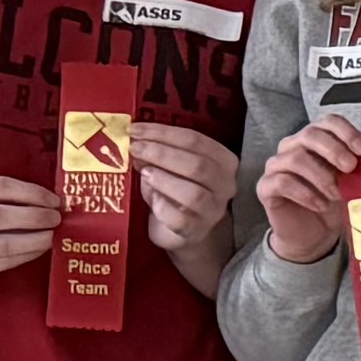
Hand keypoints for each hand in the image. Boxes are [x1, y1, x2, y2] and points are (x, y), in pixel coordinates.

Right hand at [0, 173, 58, 294]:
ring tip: (51, 237)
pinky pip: (0, 264)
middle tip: (56, 219)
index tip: (53, 200)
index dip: (31, 192)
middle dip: (35, 216)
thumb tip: (49, 203)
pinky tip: (37, 251)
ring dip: (35, 240)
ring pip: (2, 244)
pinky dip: (25, 256)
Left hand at [134, 119, 241, 270]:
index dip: (163, 133)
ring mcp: (213, 210)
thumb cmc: (176, 192)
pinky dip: (163, 208)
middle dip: (162, 153)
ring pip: (194, 193)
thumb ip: (157, 155)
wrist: (184, 230)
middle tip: (135, 148)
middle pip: (197, 165)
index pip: (195, 140)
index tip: (136, 129)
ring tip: (143, 173)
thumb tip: (136, 142)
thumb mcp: (169, 167)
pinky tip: (151, 200)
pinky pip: (181, 219)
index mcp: (223, 160)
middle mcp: (225, 184)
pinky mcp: (196, 231)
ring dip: (164, 180)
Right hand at [253, 113, 360, 264]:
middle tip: (351, 168)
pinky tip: (321, 205)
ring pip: (294, 158)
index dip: (346, 132)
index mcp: (315, 139)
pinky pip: (282, 182)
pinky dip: (306, 194)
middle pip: (310, 134)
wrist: (313, 234)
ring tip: (337, 194)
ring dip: (321, 176)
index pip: (328, 121)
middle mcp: (292, 146)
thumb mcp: (352, 183)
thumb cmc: (332, 202)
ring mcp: (276, 166)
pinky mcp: (265, 187)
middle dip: (334, 150)